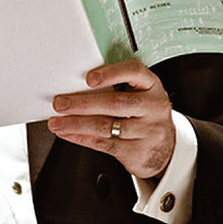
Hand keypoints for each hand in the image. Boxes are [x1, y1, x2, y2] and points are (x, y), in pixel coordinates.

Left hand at [47, 59, 175, 178]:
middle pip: (115, 103)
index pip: (135, 72)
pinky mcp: (138, 151)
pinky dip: (81, 138)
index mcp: (152, 86)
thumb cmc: (144, 116)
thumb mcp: (139, 97)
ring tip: (57, 122)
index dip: (111, 73)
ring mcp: (148, 131)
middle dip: (82, 103)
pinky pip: (103, 143)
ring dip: (76, 123)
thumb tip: (75, 87)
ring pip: (105, 126)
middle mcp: (153, 107)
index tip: (89, 78)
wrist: (165, 149)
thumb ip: (116, 89)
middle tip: (60, 103)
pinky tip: (68, 133)